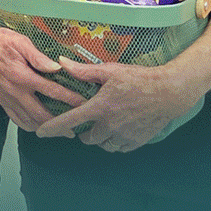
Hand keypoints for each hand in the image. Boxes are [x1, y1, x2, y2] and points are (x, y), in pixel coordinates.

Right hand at [0, 9, 87, 131]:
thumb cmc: (2, 41)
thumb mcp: (21, 42)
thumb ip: (39, 57)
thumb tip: (57, 67)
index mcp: (22, 76)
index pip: (51, 91)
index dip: (69, 98)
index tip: (83, 103)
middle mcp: (15, 91)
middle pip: (40, 114)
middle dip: (58, 124)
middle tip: (73, 130)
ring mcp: (7, 98)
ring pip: (28, 121)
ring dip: (45, 129)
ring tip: (59, 132)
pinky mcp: (2, 101)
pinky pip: (16, 119)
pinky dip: (29, 126)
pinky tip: (39, 127)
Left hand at [34, 58, 198, 152]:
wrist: (169, 92)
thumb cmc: (140, 78)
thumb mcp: (111, 70)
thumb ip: (84, 70)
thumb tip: (61, 62)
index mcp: (100, 107)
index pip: (69, 121)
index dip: (52, 128)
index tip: (41, 133)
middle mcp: (109, 125)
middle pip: (87, 138)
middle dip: (84, 132)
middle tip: (90, 121)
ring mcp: (123, 135)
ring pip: (103, 144)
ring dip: (100, 138)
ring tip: (106, 124)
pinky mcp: (135, 141)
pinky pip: (119, 148)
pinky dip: (116, 142)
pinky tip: (120, 129)